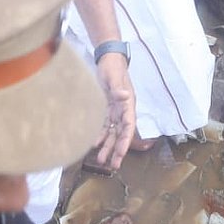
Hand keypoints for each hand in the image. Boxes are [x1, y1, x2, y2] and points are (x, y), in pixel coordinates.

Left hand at [92, 54, 135, 169]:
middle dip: (118, 149)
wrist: (108, 59)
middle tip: (114, 165)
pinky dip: (100, 135)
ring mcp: (115, 110)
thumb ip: (118, 87)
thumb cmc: (113, 67)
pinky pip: (105, 126)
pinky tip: (95, 144)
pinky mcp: (107, 108)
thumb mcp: (114, 76)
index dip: (126, 140)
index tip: (121, 152)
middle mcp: (123, 110)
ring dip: (108, 146)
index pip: (129, 126)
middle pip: (122, 133)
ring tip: (102, 160)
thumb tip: (125, 96)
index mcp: (128, 104)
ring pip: (113, 132)